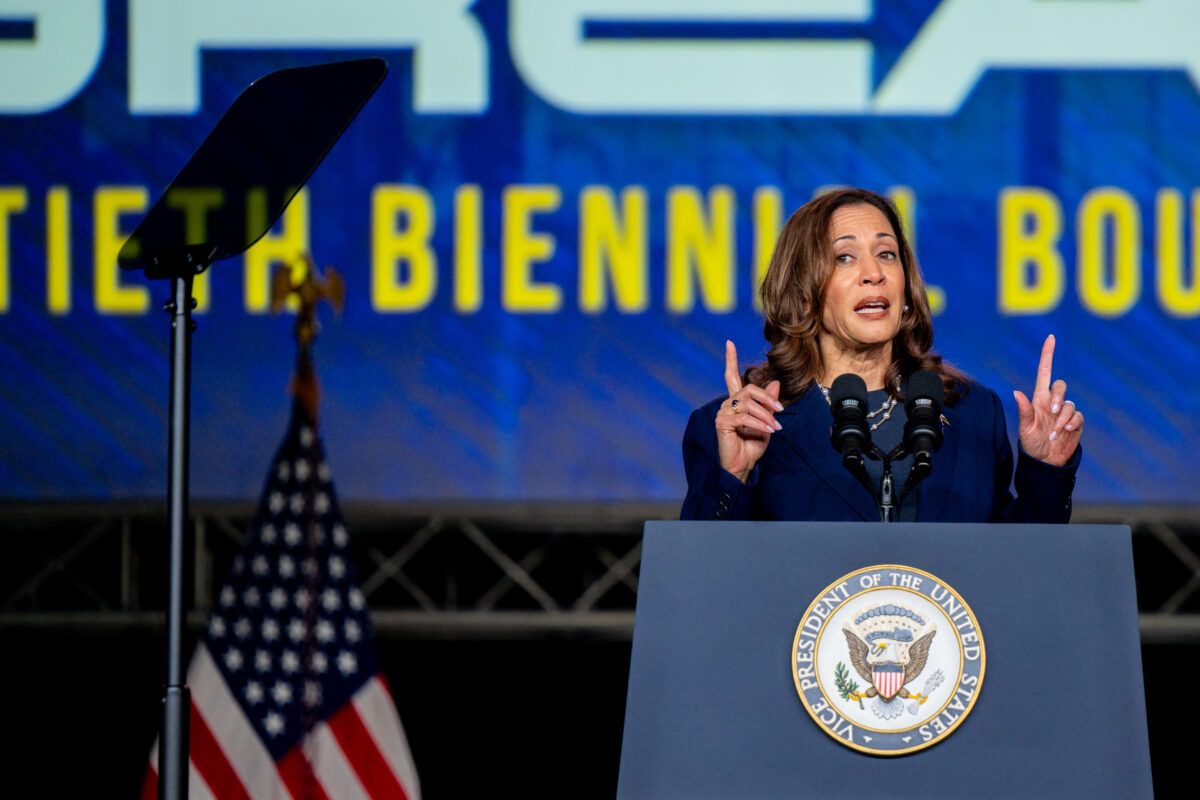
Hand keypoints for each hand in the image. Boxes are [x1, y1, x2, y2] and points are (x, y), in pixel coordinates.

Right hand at [716, 340, 782, 482]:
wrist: (742, 466)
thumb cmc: (752, 445)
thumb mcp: (767, 422)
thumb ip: (769, 404)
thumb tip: (775, 383)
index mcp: (736, 402)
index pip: (731, 376)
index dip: (730, 360)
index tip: (729, 343)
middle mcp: (727, 404)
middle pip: (748, 389)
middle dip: (767, 398)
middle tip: (780, 410)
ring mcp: (723, 413)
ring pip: (748, 403)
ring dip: (765, 415)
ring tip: (775, 427)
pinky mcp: (722, 423)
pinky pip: (744, 417)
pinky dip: (759, 423)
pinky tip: (768, 430)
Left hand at [1013, 334, 1083, 465]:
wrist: (1045, 462)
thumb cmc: (1031, 444)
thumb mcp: (1025, 429)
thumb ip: (1024, 411)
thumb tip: (1016, 392)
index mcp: (1038, 399)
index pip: (1044, 372)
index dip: (1047, 355)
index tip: (1051, 338)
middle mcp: (1052, 402)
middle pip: (1061, 385)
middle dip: (1059, 395)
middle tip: (1052, 410)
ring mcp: (1064, 412)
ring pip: (1070, 405)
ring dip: (1062, 419)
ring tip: (1053, 433)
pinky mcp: (1075, 423)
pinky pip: (1078, 416)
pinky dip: (1072, 423)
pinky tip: (1064, 432)